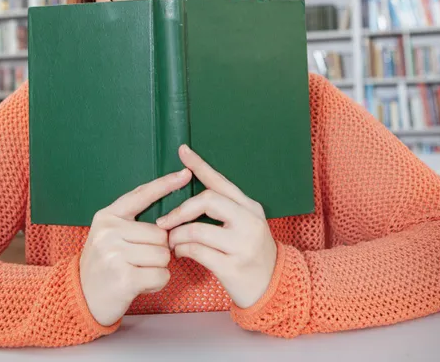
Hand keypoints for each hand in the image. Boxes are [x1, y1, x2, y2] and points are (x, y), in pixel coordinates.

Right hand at [80, 168, 191, 325]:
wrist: (80, 299)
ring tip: (136, 273)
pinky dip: (156, 283)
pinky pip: (161, 275)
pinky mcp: (125, 277)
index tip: (186, 173)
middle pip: (161, 234)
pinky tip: (139, 285)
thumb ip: (133, 224)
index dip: (166, 184)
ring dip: (157, 268)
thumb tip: (170, 220)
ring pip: (164, 255)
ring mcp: (115, 254)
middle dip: (158, 250)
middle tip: (137, 262)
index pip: (141, 195)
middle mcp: (109, 231)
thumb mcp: (108, 236)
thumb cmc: (103, 266)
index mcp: (107, 216)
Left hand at [156, 145, 276, 308]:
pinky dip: (182, 251)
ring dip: (177, 236)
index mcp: (250, 208)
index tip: (182, 150)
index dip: (200, 165)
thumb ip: (225, 210)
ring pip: (197, 230)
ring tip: (172, 241)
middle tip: (165, 221)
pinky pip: (197, 252)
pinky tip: (181, 253)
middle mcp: (249, 222)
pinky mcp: (233, 267)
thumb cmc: (251, 254)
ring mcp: (243, 245)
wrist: (275, 288)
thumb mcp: (246, 226)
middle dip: (180, 210)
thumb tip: (190, 198)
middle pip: (208, 200)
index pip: (221, 182)